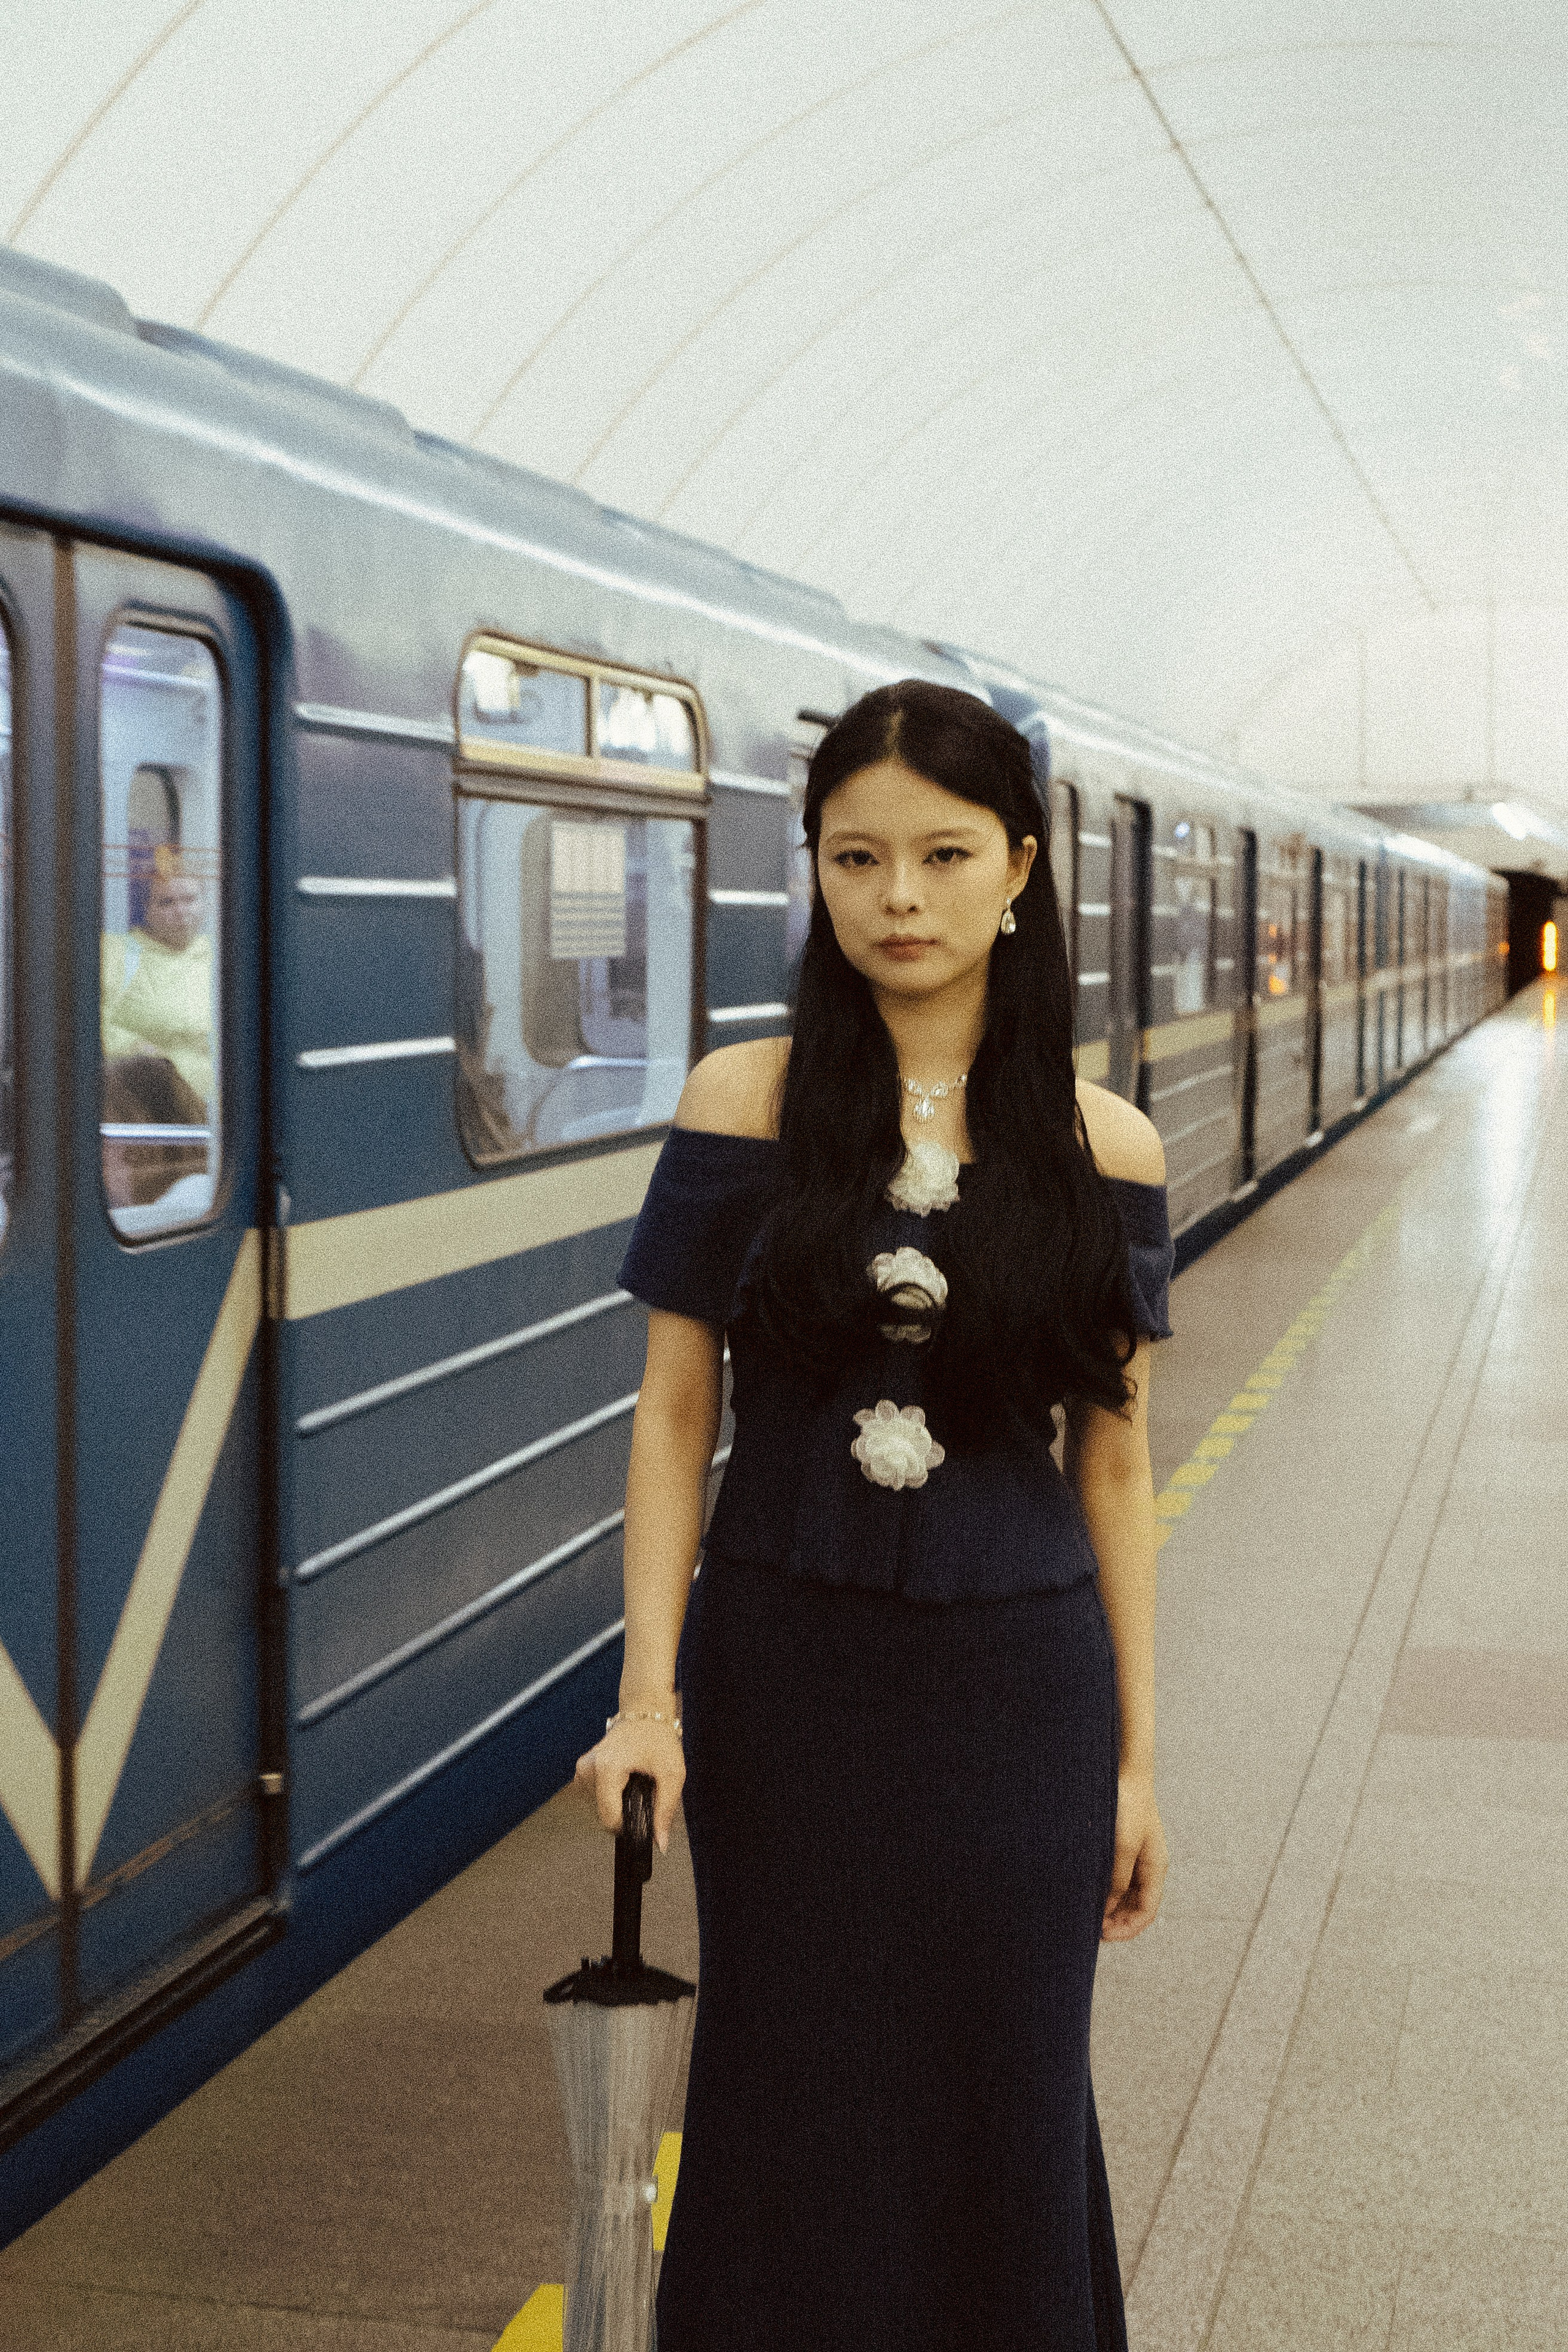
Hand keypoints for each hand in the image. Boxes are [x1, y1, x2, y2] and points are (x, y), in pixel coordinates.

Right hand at [574, 1715, 684, 1854]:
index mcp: (607, 1768)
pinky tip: (625, 1779)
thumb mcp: (672, 1774)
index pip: (610, 1819)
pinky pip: (597, 1797)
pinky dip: (612, 1794)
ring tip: (635, 1780)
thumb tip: (660, 1843)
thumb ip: (665, 1811)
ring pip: (600, 1808)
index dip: (630, 1826)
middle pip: (605, 1815)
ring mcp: (582, 1769)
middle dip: (627, 1810)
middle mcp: (588, 1768)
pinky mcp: (582, 1770)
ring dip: (620, 1802)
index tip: (645, 1813)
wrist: (645, 1712)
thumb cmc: (658, 1738)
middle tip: (644, 1788)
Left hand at [1102, 1769, 1166, 1941]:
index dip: (1126, 1929)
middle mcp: (1147, 1866)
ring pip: (1124, 1895)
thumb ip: (1117, 1878)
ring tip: (1085, 1914)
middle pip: (1135, 1907)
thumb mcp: (1122, 1845)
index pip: (1146, 1912)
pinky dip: (1103, 1890)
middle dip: (1116, 1922)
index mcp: (1155, 1868)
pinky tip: (1085, 1892)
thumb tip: (1107, 1909)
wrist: (1124, 1770)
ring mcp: (1135, 1856)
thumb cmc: (1127, 1805)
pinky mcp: (1121, 1847)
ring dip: (1108, 1908)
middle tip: (1089, 1929)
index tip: (1101, 1936)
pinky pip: (1115, 1878)